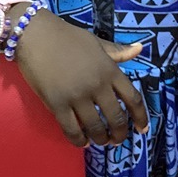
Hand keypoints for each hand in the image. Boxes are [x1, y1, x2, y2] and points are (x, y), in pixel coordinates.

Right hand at [14, 9, 147, 146]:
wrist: (35, 34)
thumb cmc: (66, 36)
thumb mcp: (96, 42)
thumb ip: (117, 51)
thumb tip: (140, 49)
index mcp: (109, 69)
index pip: (133, 98)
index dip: (141, 117)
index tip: (142, 129)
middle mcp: (97, 85)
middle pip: (116, 118)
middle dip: (119, 134)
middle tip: (117, 140)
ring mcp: (77, 96)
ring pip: (95, 127)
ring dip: (101, 139)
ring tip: (100, 141)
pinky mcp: (57, 104)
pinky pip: (72, 130)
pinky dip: (79, 140)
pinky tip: (83, 142)